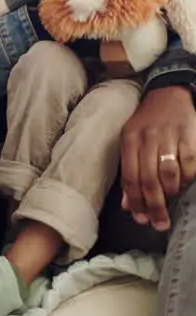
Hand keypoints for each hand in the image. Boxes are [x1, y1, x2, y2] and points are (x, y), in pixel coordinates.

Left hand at [120, 85, 195, 231]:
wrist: (167, 93)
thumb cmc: (146, 122)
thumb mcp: (130, 141)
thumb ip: (129, 170)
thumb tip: (126, 203)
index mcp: (129, 140)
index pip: (129, 176)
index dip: (134, 201)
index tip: (140, 218)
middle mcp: (147, 138)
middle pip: (149, 179)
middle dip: (154, 205)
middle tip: (159, 223)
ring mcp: (168, 136)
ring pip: (168, 173)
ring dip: (170, 193)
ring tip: (170, 202)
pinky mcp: (189, 134)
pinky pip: (190, 162)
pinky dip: (188, 178)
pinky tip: (185, 184)